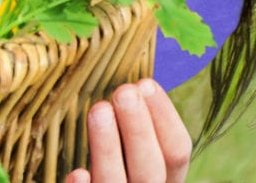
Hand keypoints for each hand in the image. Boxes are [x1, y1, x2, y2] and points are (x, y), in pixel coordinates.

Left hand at [66, 80, 189, 182]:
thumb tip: (132, 87)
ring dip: (108, 148)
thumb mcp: (138, 158)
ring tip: (99, 110)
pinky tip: (77, 173)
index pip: (178, 152)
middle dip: (138, 128)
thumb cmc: (120, 174)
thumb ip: (137, 135)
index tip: (146, 83)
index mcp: (167, 182)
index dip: (165, 117)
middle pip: (150, 169)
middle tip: (124, 92)